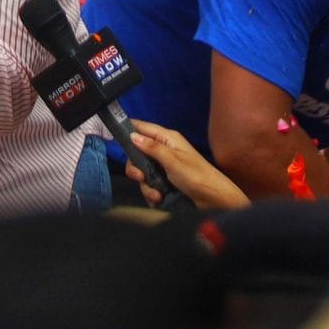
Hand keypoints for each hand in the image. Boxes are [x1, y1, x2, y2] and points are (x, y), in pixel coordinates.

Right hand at [125, 119, 249, 211]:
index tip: (112, 137)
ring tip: (156, 194)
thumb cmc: (197, 176)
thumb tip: (132, 135)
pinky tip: (159, 200)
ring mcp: (163, 167)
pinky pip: (149, 185)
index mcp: (167, 139)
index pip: (142, 127)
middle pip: (137, 154)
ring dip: (146, 185)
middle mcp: (163, 151)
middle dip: (135, 167)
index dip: (127, 130)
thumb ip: (152, 148)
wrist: (215, 200)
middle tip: (140, 177)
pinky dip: (151, 193)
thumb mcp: (173, 161)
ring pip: (142, 172)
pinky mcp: (165, 182)